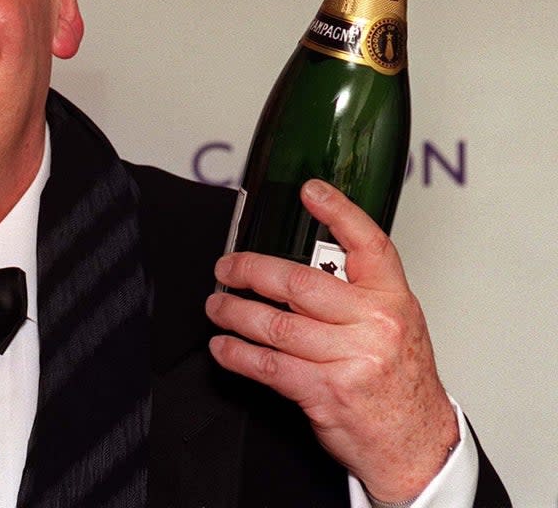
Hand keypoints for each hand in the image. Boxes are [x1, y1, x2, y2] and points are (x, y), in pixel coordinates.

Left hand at [205, 179, 458, 503]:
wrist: (417, 444)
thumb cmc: (401, 382)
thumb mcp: (397, 325)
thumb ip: (357, 293)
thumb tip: (305, 262)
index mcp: (392, 300)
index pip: (369, 244)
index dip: (338, 212)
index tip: (309, 191)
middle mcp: (374, 325)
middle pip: (299, 283)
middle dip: (251, 270)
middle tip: (227, 267)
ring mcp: (350, 359)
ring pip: (275, 324)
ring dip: (234, 312)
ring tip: (217, 306)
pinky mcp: (326, 392)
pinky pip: (268, 365)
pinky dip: (237, 354)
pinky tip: (223, 346)